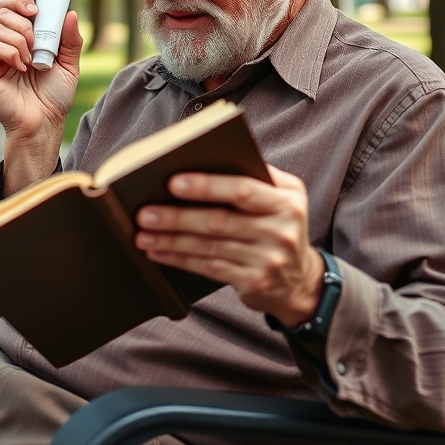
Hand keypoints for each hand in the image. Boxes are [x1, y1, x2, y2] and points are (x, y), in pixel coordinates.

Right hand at [0, 0, 82, 192]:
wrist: (44, 123)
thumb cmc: (54, 96)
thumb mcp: (70, 64)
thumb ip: (70, 39)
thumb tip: (70, 12)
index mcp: (25, 37)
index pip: (21, 5)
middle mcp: (7, 42)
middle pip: (4, 7)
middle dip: (23, 7)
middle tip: (37, 17)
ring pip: (0, 24)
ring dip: (22, 36)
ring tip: (34, 57)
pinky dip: (13, 51)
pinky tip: (23, 67)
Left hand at [134, 165, 324, 326]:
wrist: (302, 281)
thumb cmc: (279, 226)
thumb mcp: (283, 197)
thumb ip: (254, 177)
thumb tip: (202, 161)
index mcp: (286, 200)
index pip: (242, 189)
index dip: (206, 186)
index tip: (173, 182)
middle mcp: (280, 230)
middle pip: (219, 221)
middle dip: (177, 217)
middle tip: (144, 213)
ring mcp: (268, 259)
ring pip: (209, 247)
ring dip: (170, 240)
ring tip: (142, 234)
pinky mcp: (253, 283)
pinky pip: (209, 268)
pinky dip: (179, 259)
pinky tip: (158, 252)